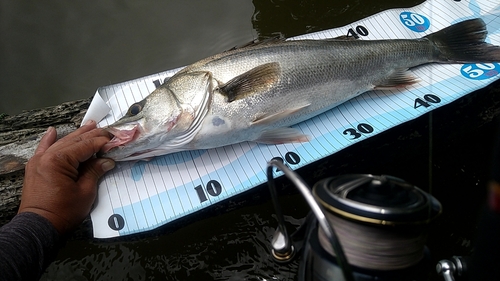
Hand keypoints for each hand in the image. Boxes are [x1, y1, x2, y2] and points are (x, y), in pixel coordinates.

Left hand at [18, 120, 114, 234]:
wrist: (39, 226)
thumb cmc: (63, 212)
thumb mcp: (85, 192)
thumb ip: (95, 172)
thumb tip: (107, 161)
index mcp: (60, 160)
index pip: (86, 146)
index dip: (102, 142)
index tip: (115, 139)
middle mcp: (47, 156)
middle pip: (74, 141)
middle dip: (92, 135)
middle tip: (108, 131)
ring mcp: (39, 160)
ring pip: (62, 142)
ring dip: (76, 135)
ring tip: (90, 125)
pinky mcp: (36, 167)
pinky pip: (43, 149)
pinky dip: (49, 140)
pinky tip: (53, 131)